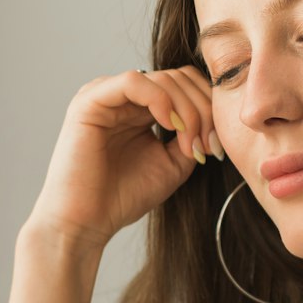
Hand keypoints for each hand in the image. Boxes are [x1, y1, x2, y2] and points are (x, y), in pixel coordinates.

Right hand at [27, 63, 221, 252]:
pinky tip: (169, 127)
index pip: (184, 85)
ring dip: (188, 110)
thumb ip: (191, 138)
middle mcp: (122, 96)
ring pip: (162, 79)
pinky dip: (160, 100)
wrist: (85, 224)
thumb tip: (214, 121)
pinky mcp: (90, 100)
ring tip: (190, 145)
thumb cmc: (120, 199)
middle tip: (209, 146)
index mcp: (139, 108)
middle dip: (203, 110)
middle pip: (178, 78)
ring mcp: (105, 95)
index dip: (208, 108)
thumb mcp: (171, 166)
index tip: (217, 146)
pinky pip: (134, 81)